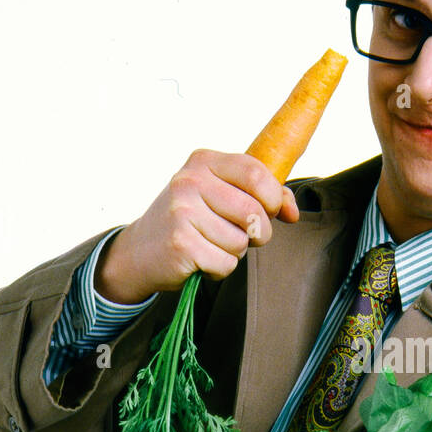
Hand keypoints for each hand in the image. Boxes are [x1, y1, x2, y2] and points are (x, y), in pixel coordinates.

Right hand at [95, 149, 299, 302]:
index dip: (273, 198)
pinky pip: (226, 263)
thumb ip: (260, 194)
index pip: (256, 173)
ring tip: (210, 245)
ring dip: (234, 252)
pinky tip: (200, 259)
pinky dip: (219, 269)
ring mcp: (182, 212)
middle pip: (254, 212)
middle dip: (258, 233)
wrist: (140, 251)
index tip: (273, 212)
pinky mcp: (180, 244)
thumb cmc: (190, 221)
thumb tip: (291, 211)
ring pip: (241, 242)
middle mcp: (190, 181)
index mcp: (204, 161)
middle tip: (242, 237)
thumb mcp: (220, 195)